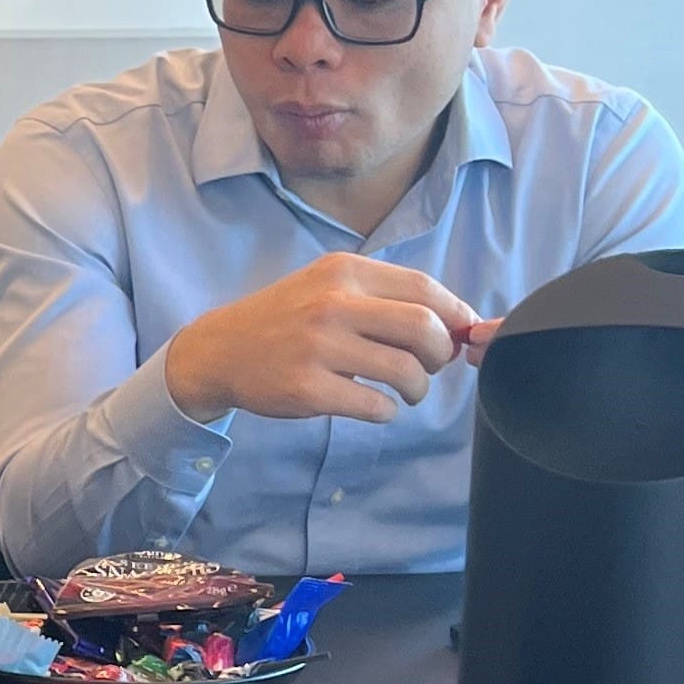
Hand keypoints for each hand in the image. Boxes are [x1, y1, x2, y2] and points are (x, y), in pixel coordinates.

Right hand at [165, 255, 485, 429]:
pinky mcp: (308, 388)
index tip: (462, 335)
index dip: (456, 315)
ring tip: (405, 391)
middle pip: (424, 329)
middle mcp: (332, 303)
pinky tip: (371, 404)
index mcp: (344, 272)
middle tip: (430, 366)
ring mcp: (319, 347)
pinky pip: (376, 405)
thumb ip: (384, 298)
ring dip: (418, 388)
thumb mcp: (328, 287)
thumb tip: (457, 326)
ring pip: (406, 371)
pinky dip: (386, 411)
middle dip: (440, 354)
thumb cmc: (286, 320)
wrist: (220, 350)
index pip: (425, 289)